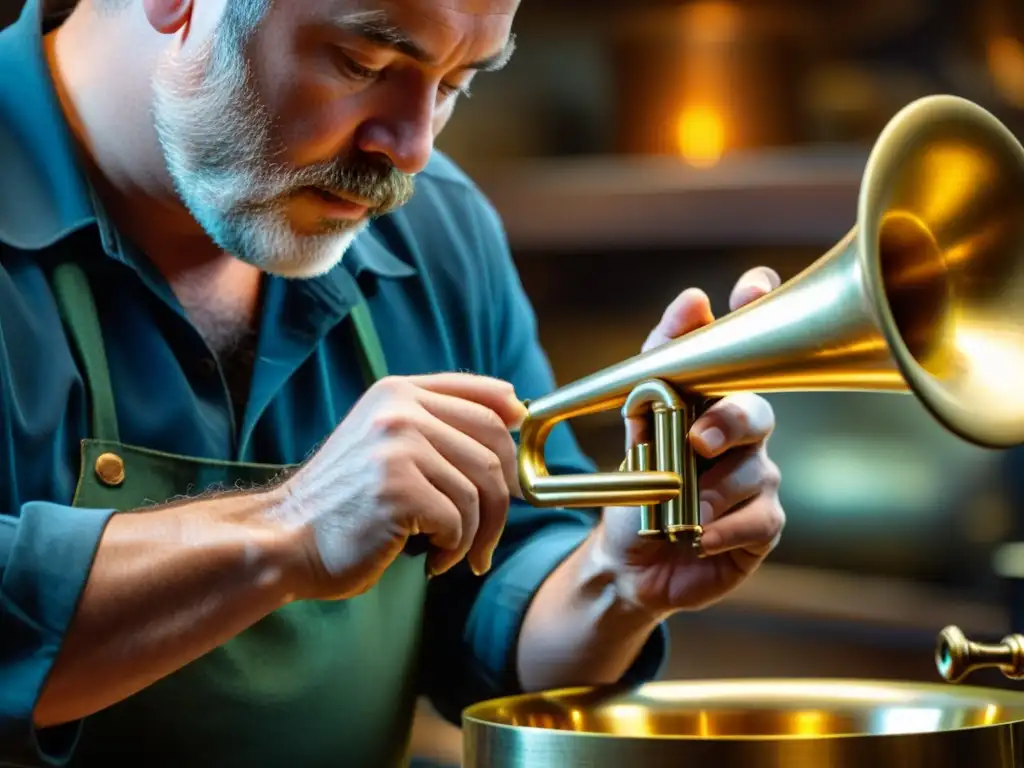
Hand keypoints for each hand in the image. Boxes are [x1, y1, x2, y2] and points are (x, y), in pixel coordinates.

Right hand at [270, 373, 524, 600]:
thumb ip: (438, 422)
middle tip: (489, 533)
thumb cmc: (344, 503)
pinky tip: (431, 559)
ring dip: (476, 534)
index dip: (512, 426)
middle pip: (493, 447)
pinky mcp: (397, 489)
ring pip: (480, 491)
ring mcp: (397, 447)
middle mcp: (399, 410)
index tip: (516, 458)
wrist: (285, 540)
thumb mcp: (385, 442)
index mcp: (397, 393)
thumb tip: (516, 411)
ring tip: (450, 550)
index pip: (482, 397)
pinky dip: (453, 549)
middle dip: (503, 497)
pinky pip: (458, 521)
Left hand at [597, 267, 785, 613]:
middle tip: (698, 441)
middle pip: (757, 410)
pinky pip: (760, 517)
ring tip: (683, 512)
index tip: (752, 284)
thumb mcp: (635, 428)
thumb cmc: (638, 488)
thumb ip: (657, 373)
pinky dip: (725, 527)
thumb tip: (690, 305)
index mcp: (713, 400)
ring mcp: (758, 476)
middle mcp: (743, 431)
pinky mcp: (764, 523)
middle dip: (729, 421)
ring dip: (713, 492)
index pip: (745, 345)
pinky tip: (699, 537)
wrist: (630, 559)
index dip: (756, 309)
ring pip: (757, 469)